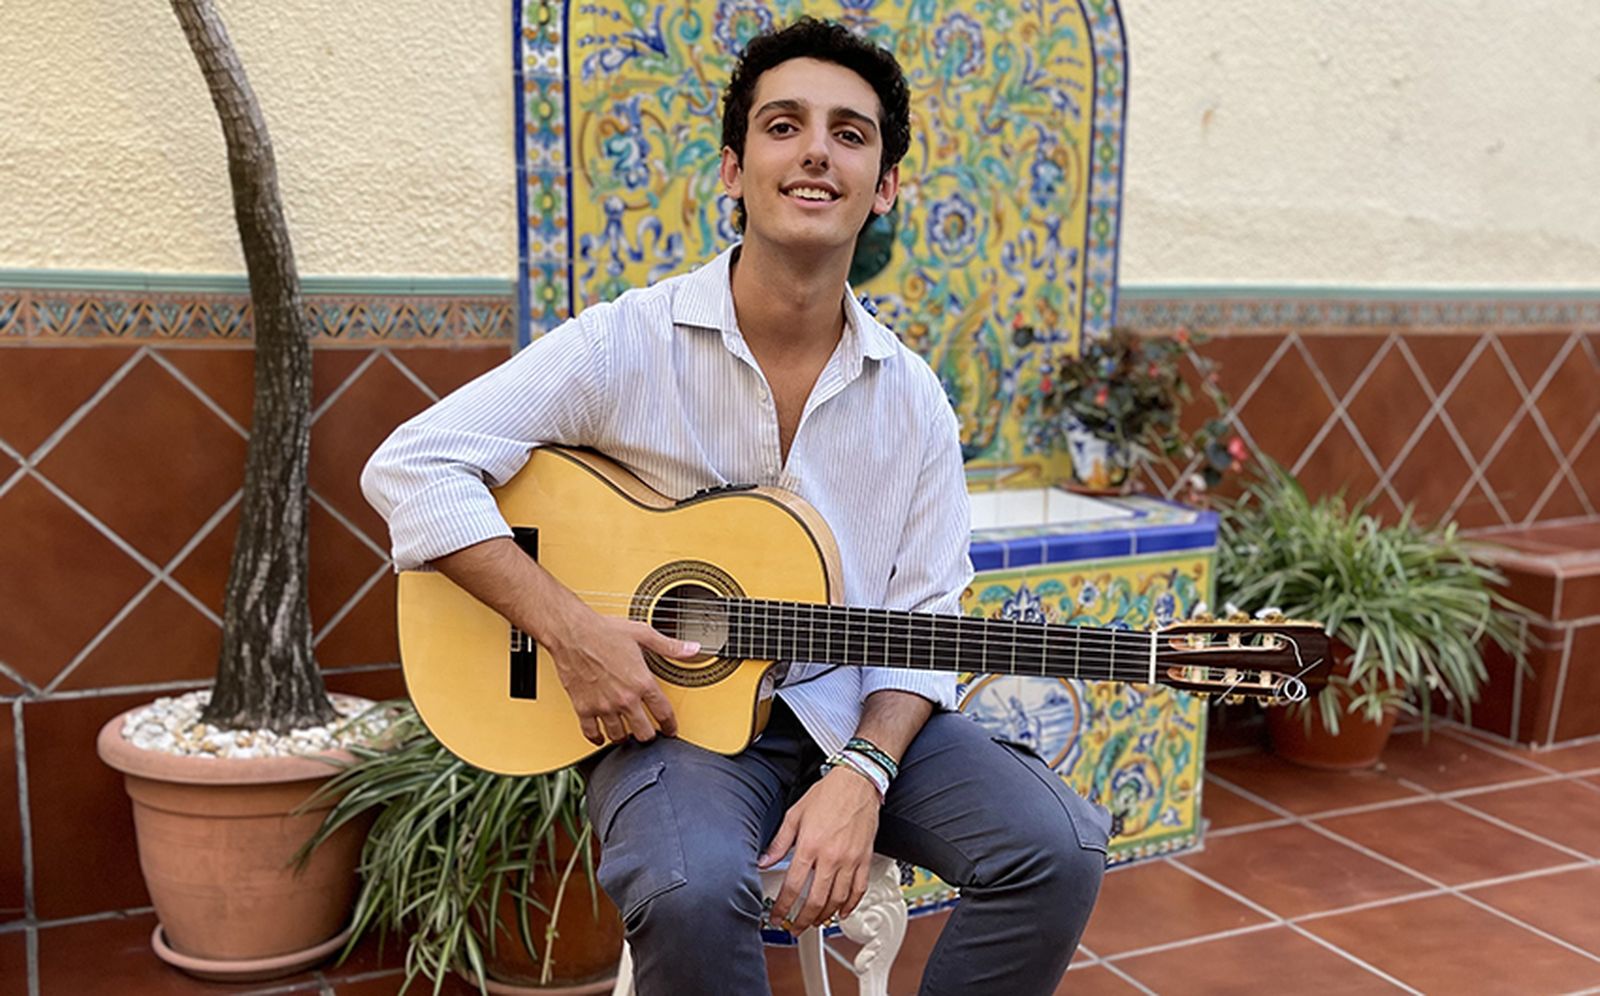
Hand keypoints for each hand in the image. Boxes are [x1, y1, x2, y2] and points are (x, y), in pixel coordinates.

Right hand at [545, 604, 693, 744]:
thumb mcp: (643, 634)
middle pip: (644, 733)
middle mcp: (625, 698)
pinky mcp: (583, 707)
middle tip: (649, 733)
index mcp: (642, 682)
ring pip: (619, 736)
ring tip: (627, 733)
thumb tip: (693, 649)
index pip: (664, 713)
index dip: (671, 726)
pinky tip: (601, 736)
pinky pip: (591, 732)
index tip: (671, 730)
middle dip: (650, 735)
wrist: (572, 632)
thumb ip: (670, 646)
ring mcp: (603, 705)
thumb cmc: (604, 631)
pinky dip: (597, 738)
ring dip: (625, 737)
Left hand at [758, 767, 879, 931]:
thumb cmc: (828, 794)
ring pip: (837, 900)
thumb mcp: (795, 814)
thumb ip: (779, 842)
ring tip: (814, 922)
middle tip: (794, 927)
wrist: (857, 782)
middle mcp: (831, 856)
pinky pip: (858, 890)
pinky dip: (850, 906)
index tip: (776, 915)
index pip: (793, 886)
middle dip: (802, 920)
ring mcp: (850, 860)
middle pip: (816, 900)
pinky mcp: (864, 859)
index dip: (782, 907)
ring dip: (824, 917)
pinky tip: (841, 911)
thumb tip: (764, 860)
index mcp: (810, 845)